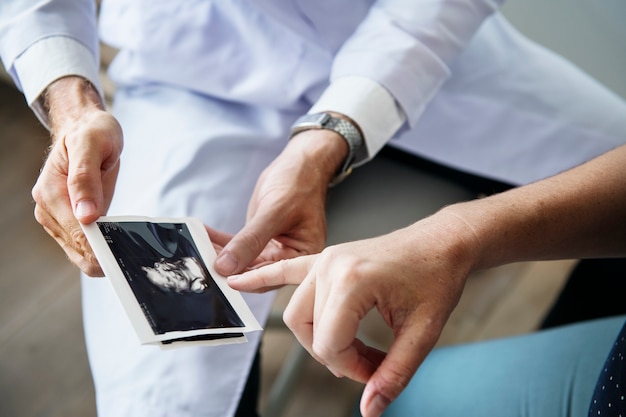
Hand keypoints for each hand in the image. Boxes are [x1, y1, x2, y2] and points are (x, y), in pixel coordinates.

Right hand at [31, 77, 122, 276]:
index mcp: (51, 192)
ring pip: (80, 253)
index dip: (100, 247)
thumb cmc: (91, 133)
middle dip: (103, 255)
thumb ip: (85, 179)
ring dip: (103, 255)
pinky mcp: (69, 221)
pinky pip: (85, 244)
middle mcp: (48, 208)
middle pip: (78, 248)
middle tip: (131, 259)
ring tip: (128, 254)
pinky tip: (118, 246)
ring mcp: (57, 217)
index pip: (77, 232)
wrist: (85, 128)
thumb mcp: (92, 145)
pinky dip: (101, 248)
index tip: (121, 257)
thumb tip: (86, 216)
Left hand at [213, 127, 348, 275]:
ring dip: (219, 253)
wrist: (300, 164)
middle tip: (203, 262)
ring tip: (199, 247)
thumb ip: (251, 240)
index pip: (271, 277)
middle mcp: (288, 257)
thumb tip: (228, 265)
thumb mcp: (275, 211)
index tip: (220, 276)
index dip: (246, 280)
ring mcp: (272, 248)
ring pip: (241, 259)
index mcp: (302, 256)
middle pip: (253, 272)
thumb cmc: (300, 183)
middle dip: (227, 267)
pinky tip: (204, 235)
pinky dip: (220, 240)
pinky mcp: (260, 239)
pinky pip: (237, 244)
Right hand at [229, 213, 477, 416]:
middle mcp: (330, 266)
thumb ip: (394, 373)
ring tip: (348, 347)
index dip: (352, 369)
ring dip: (316, 337)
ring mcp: (325, 259)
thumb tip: (370, 409)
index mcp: (353, 281)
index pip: (330, 344)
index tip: (378, 370)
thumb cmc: (437, 279)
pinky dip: (262, 279)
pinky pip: (286, 271)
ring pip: (296, 312)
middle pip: (307, 330)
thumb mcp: (423, 332)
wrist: (442, 242)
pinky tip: (238, 282)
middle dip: (333, 356)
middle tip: (366, 364)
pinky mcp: (326, 257)